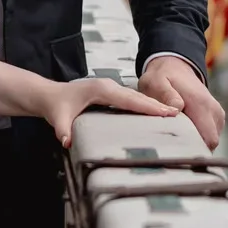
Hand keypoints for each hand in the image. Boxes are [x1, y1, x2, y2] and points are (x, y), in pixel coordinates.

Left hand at [37, 76, 175, 147]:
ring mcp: (110, 88)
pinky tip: (155, 113)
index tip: (165, 111)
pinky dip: (144, 105)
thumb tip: (67, 142)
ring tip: (172, 114)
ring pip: (135, 96)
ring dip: (152, 104)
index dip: (147, 106)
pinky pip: (130, 99)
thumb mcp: (58, 118)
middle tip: (177, 114)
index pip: (128, 99)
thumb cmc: (55, 105)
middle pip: (137, 96)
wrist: (50, 95)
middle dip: (156, 105)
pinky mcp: (110, 93)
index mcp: (100, 89)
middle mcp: (108, 86)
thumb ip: (63, 130)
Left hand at [138, 56, 224, 148]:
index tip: (178, 154)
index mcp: (201, 104)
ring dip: (194, 143)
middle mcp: (213, 111)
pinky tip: (182, 132)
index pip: (209, 139)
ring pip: (210, 141)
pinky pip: (209, 136)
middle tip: (172, 148)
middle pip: (210, 144)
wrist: (174, 66)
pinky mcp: (215, 118)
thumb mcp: (156, 81)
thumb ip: (166, 94)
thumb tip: (177, 108)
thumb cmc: (163, 76)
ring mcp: (217, 115)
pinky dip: (197, 138)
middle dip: (193, 150)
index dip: (195, 150)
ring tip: (175, 137)